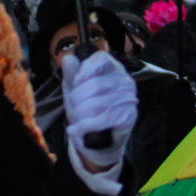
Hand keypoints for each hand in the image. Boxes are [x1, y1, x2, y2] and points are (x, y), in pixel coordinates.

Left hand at [61, 50, 136, 169]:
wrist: (102, 137)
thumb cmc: (89, 107)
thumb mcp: (76, 89)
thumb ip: (72, 74)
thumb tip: (67, 58)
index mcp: (112, 68)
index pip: (101, 58)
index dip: (85, 69)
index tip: (75, 82)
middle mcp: (124, 80)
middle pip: (95, 84)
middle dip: (76, 99)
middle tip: (72, 108)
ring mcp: (128, 98)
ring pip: (96, 103)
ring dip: (79, 114)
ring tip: (75, 120)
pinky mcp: (128, 116)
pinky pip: (102, 120)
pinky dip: (84, 126)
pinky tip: (74, 130)